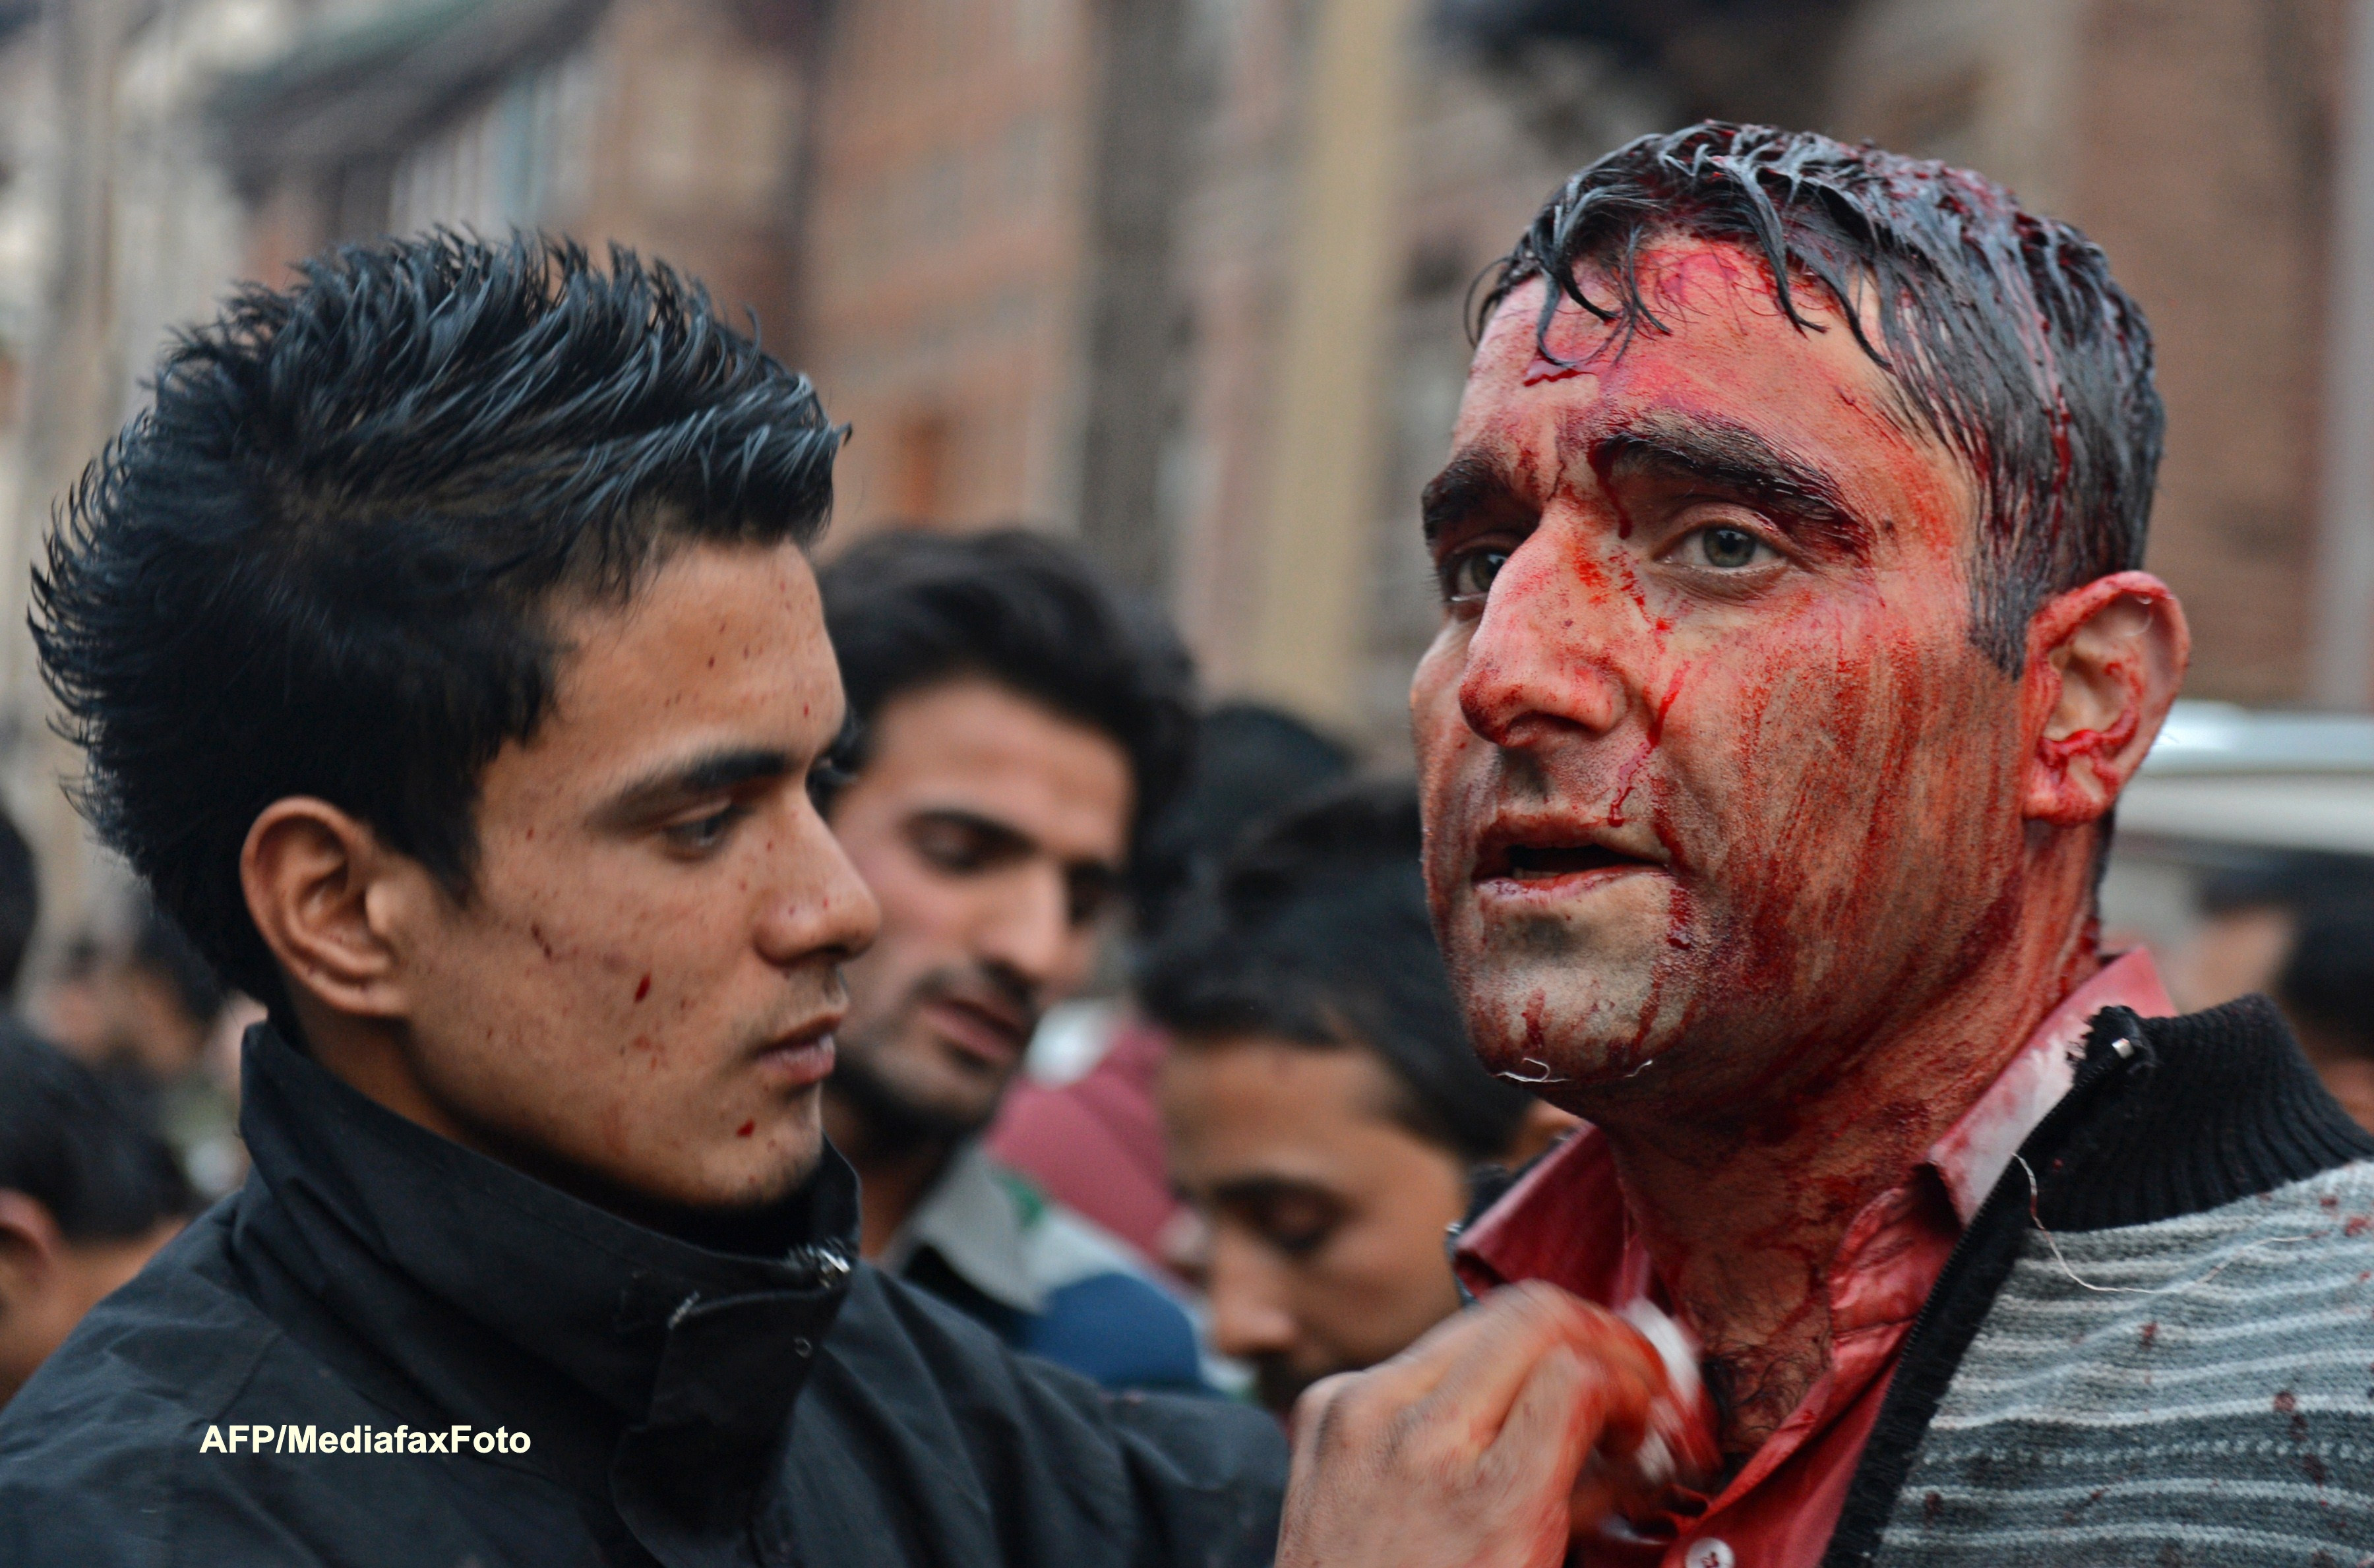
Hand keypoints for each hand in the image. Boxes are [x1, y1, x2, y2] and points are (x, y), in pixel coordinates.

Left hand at [1275, 1281, 1672, 1567]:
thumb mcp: (1533, 1566)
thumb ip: (1588, 1497)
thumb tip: (1636, 1439)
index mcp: (1487, 1500)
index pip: (1579, 1375)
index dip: (1632, 1382)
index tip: (1646, 1411)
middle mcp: (1417, 1438)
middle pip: (1532, 1317)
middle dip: (1597, 1335)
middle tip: (1624, 1375)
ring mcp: (1360, 1410)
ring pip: (1475, 1321)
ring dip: (1533, 1346)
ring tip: (1559, 1393)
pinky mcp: (1325, 1404)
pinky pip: (1415, 1356)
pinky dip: (1462, 1375)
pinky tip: (1480, 1417)